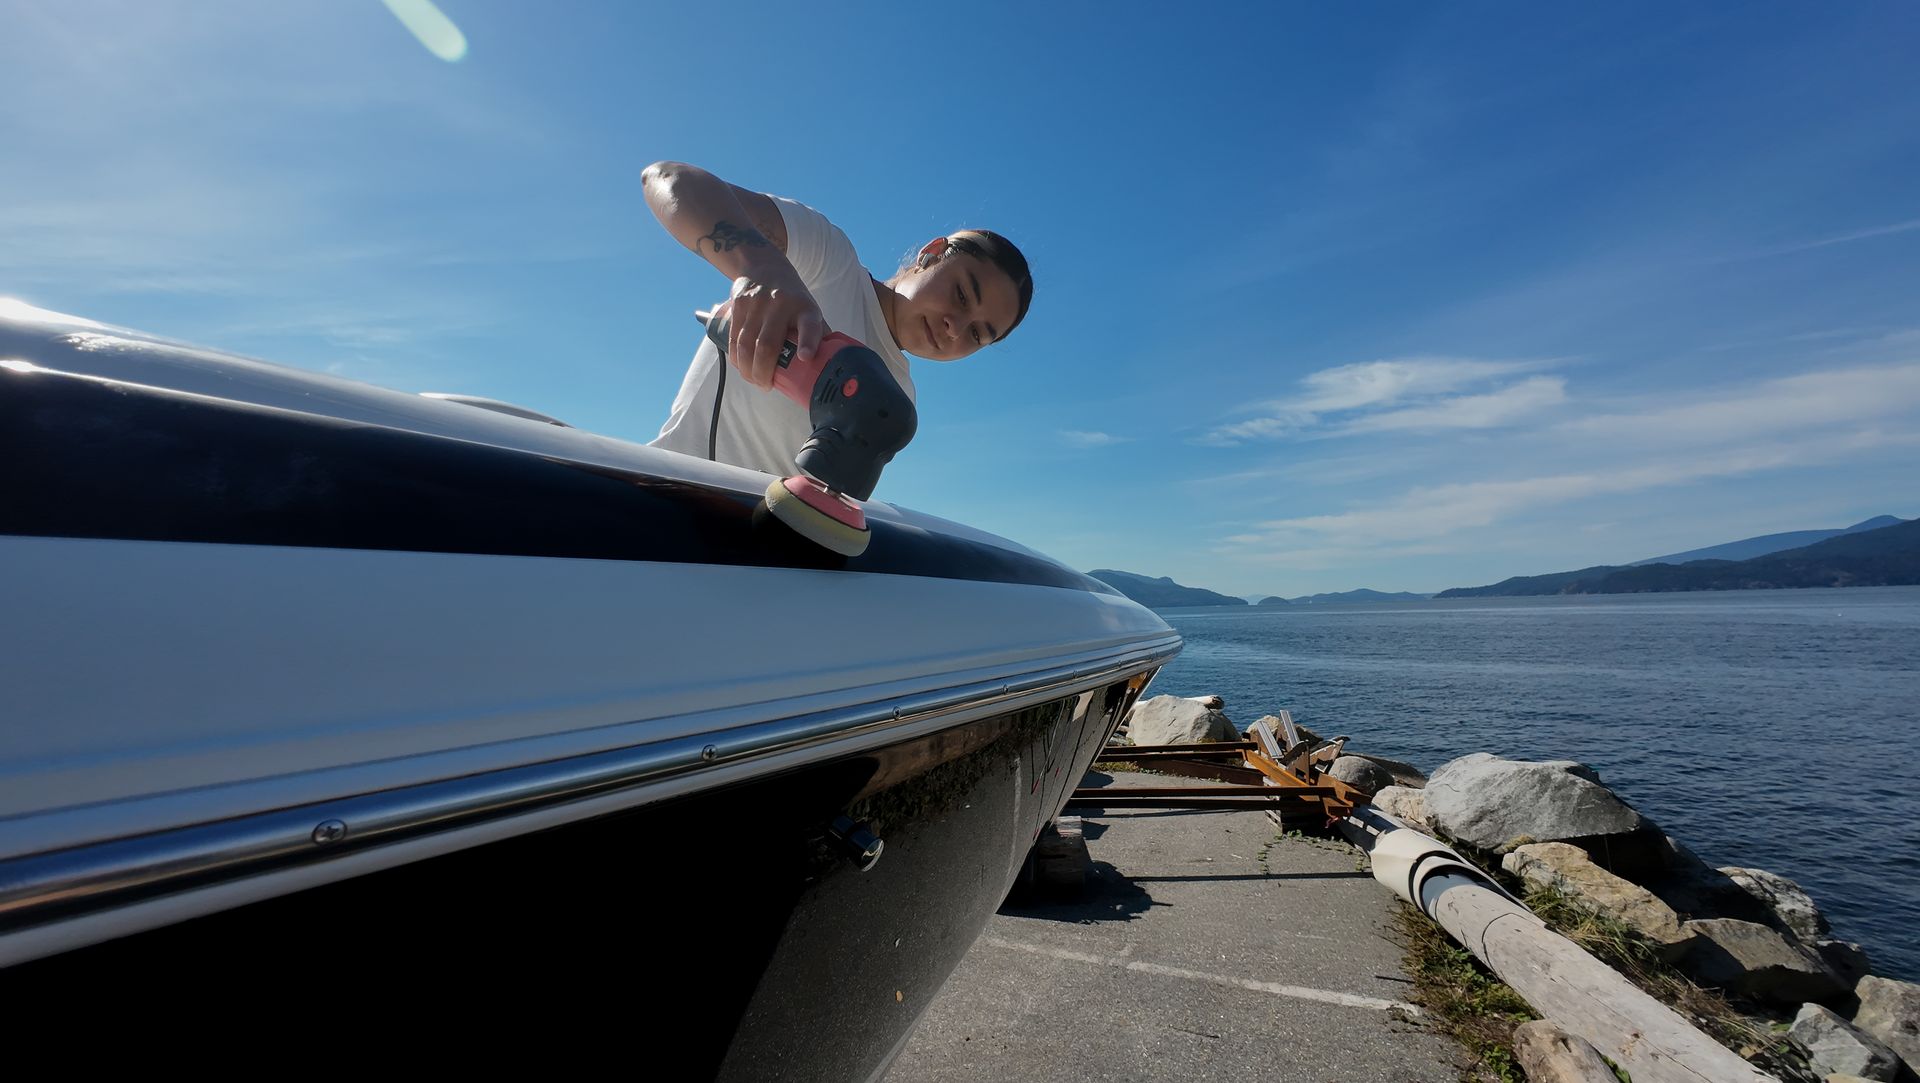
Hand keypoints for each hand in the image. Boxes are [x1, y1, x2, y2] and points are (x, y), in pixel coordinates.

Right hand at [716, 261, 824, 390]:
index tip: (805, 357)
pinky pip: (734, 338)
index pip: (809, 324)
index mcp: (805, 308)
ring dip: (748, 369)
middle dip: (763, 372)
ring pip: (746, 345)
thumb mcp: (810, 310)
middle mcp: (781, 304)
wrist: (765, 268)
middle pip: (767, 345)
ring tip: (754, 380)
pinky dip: (737, 358)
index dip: (808, 342)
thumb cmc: (793, 299)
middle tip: (766, 385)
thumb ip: (817, 335)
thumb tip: (824, 367)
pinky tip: (743, 367)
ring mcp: (757, 304)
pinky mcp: (739, 305)